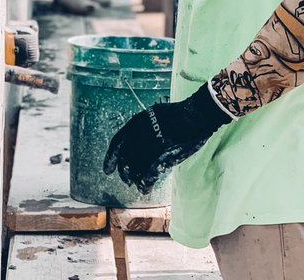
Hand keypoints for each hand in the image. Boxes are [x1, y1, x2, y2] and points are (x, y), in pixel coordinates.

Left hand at [103, 84, 230, 193]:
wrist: (196, 114)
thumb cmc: (178, 114)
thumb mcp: (154, 115)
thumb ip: (143, 128)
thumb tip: (135, 143)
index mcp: (137, 122)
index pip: (118, 142)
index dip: (111, 158)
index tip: (107, 170)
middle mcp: (140, 132)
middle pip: (126, 158)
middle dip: (125, 172)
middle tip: (127, 180)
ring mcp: (151, 144)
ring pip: (136, 167)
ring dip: (135, 179)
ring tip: (138, 186)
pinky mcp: (163, 154)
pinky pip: (149, 172)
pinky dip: (146, 182)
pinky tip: (146, 187)